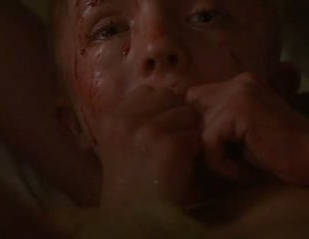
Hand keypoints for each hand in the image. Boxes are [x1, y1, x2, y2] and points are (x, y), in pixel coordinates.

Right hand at [93, 86, 201, 207]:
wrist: (133, 218)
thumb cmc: (130, 184)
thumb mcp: (121, 144)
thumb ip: (137, 119)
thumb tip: (169, 96)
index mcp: (113, 117)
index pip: (149, 90)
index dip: (162, 106)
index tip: (163, 126)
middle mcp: (126, 119)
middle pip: (169, 95)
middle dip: (177, 114)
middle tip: (176, 138)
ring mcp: (146, 130)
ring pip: (186, 113)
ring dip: (188, 131)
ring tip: (179, 153)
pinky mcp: (168, 145)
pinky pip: (195, 135)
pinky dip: (195, 150)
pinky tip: (184, 165)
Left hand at [186, 72, 308, 183]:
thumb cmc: (283, 153)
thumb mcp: (245, 132)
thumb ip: (222, 123)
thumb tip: (185, 131)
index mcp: (242, 82)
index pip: (197, 99)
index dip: (200, 126)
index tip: (218, 151)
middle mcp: (239, 81)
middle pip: (193, 111)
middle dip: (204, 140)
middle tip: (228, 161)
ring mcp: (239, 92)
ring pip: (200, 129)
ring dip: (215, 156)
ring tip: (239, 168)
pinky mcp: (239, 110)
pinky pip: (209, 140)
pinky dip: (221, 162)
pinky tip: (242, 170)